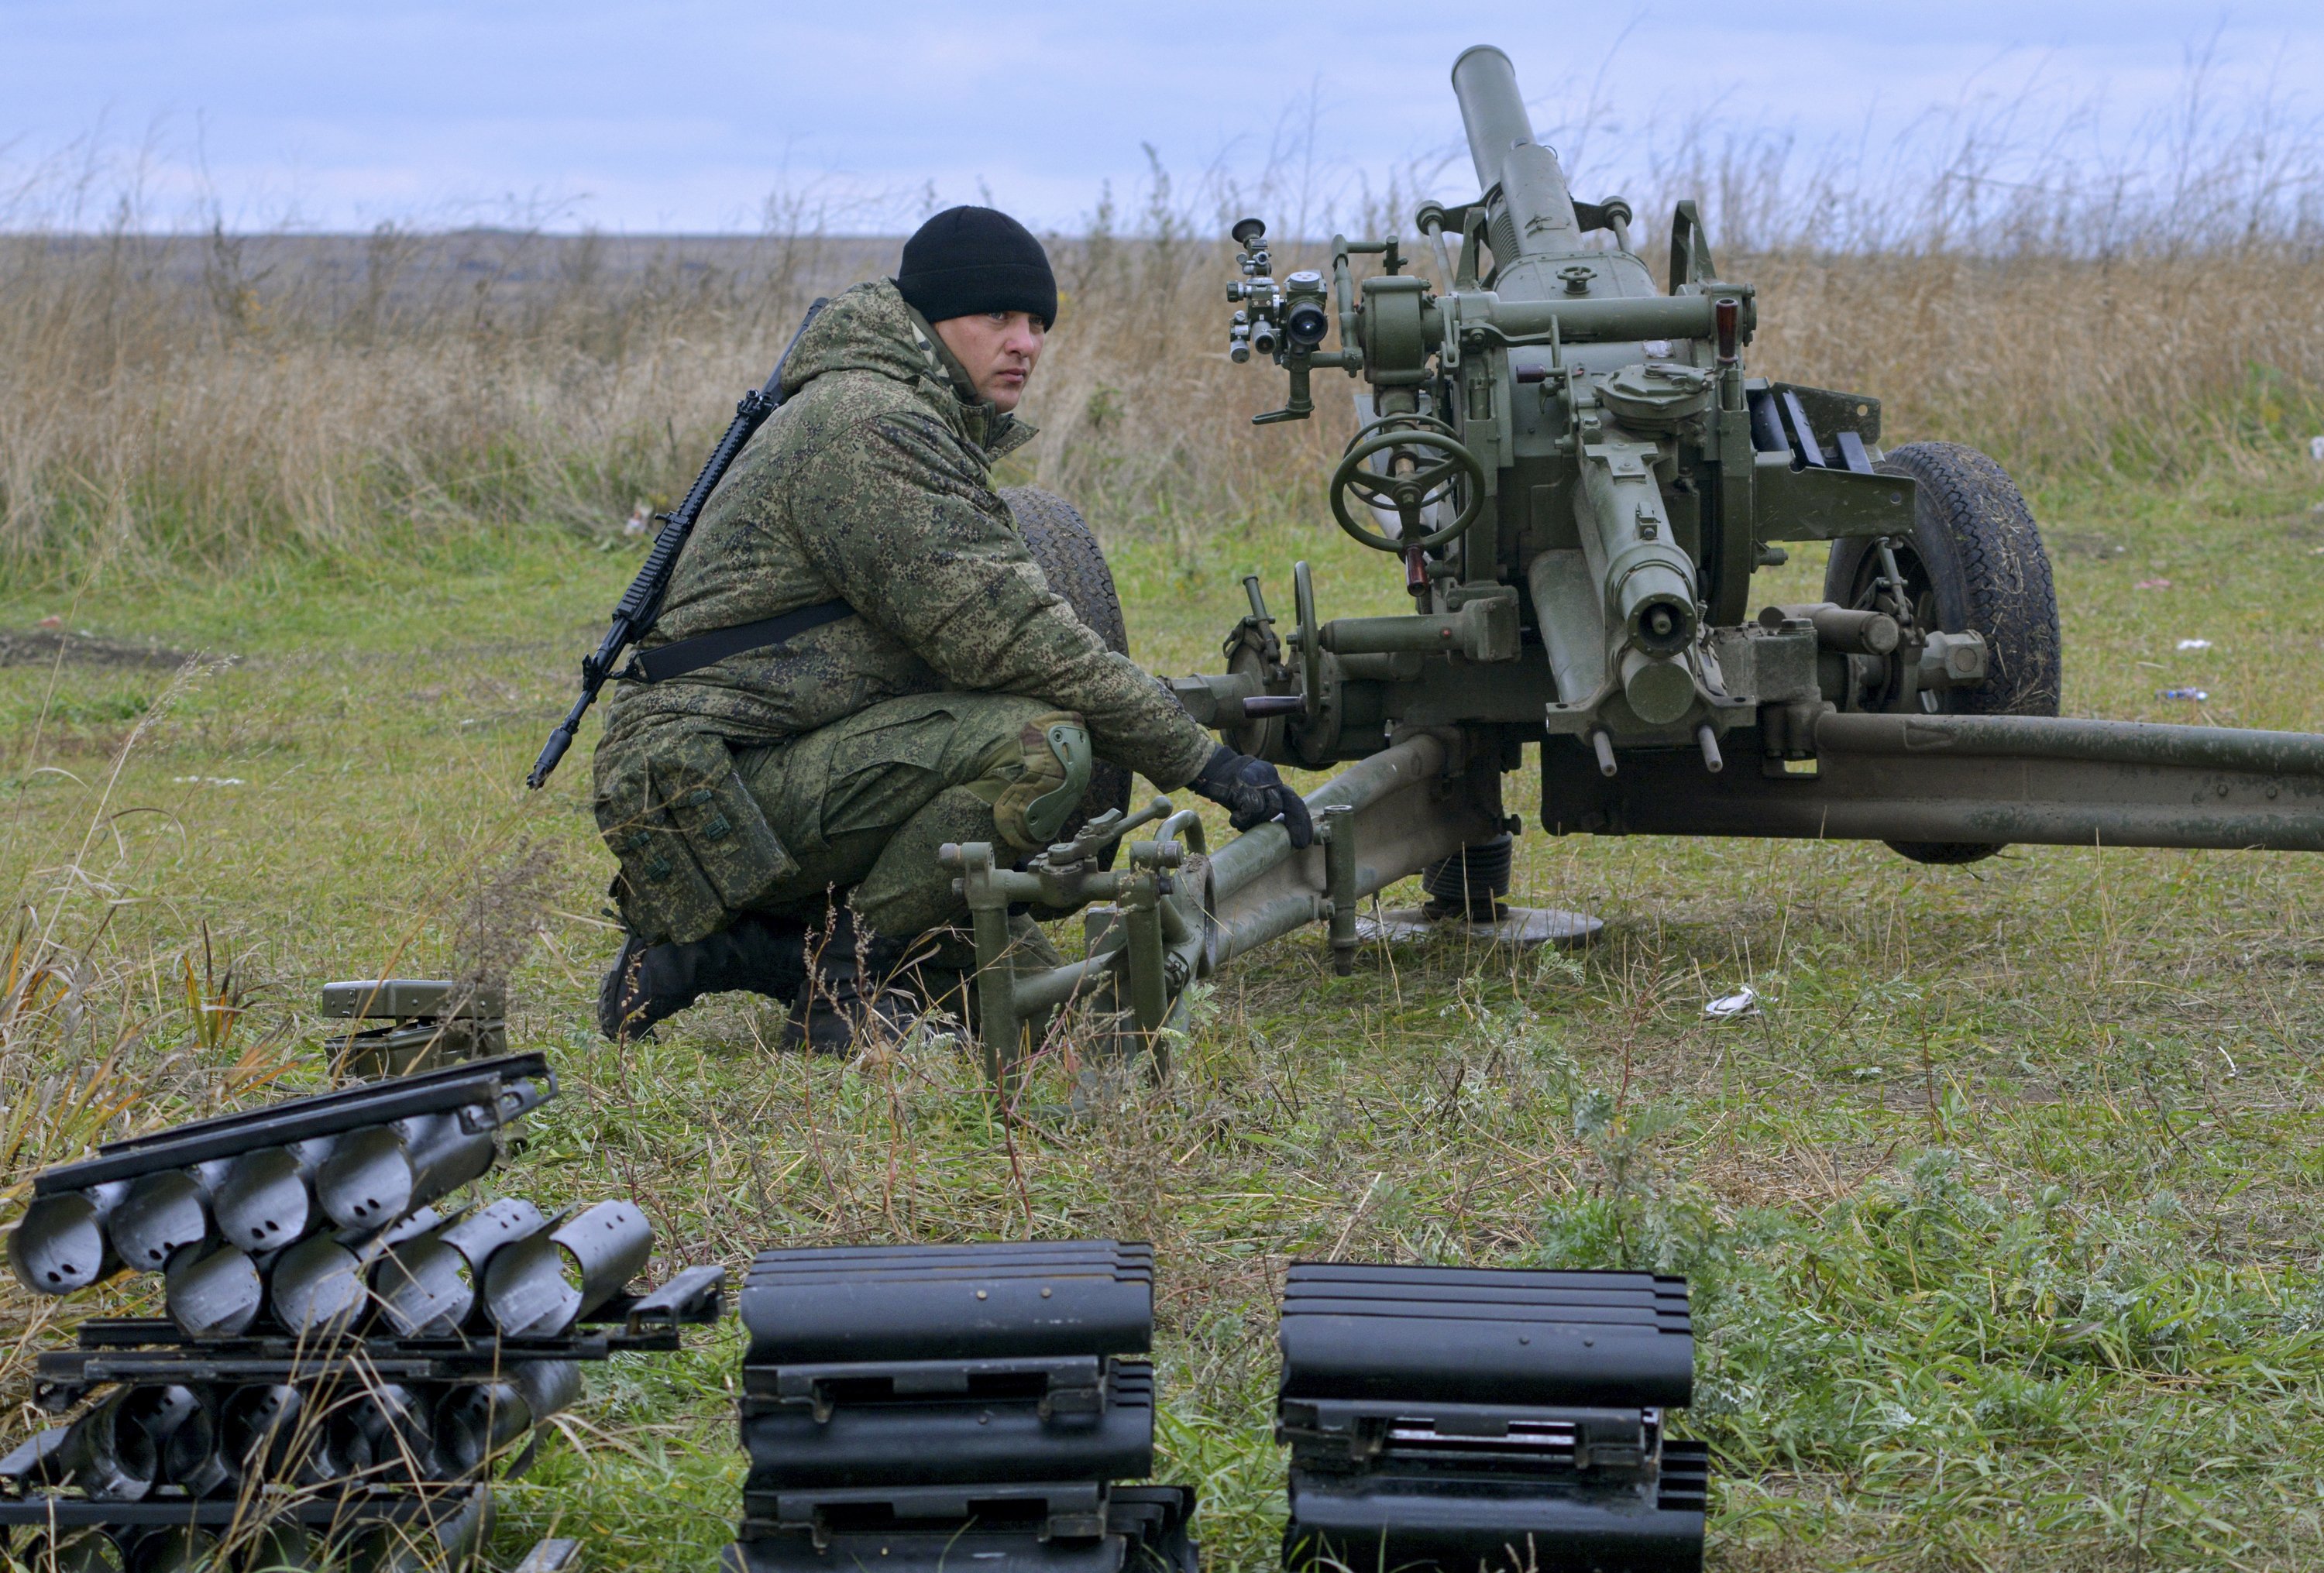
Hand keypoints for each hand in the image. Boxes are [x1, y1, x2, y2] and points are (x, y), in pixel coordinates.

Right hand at [1190, 746, 1313, 847]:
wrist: (1210, 767)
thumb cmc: (1228, 786)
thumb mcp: (1250, 795)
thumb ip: (1262, 807)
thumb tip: (1271, 831)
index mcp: (1273, 781)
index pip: (1294, 801)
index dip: (1301, 821)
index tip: (1304, 839)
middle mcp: (1270, 778)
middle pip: (1291, 803)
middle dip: (1297, 825)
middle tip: (1299, 844)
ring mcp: (1259, 780)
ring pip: (1271, 808)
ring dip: (1256, 820)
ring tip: (1241, 821)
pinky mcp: (1245, 784)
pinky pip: (1252, 808)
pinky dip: (1242, 818)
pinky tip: (1234, 817)